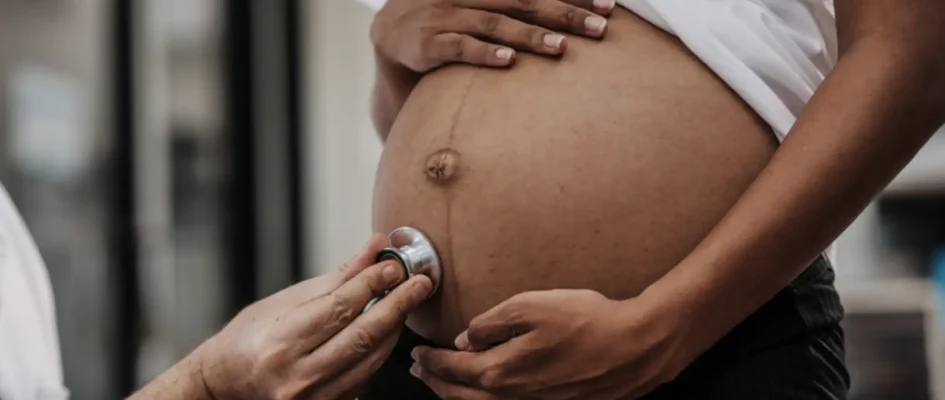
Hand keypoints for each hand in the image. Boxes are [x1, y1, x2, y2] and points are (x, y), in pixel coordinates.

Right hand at [197, 234, 433, 399]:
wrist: (225, 385)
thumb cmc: (248, 340)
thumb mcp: (284, 301)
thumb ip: (336, 278)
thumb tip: (372, 249)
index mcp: (280, 342)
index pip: (339, 308)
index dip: (372, 284)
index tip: (394, 266)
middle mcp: (296, 376)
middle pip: (362, 336)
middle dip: (398, 305)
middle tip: (419, 283)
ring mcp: (312, 398)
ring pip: (371, 360)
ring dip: (394, 328)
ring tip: (408, 302)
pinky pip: (365, 378)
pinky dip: (380, 352)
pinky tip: (387, 331)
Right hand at [371, 0, 614, 72]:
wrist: (392, 36)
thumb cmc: (452, 22)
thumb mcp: (485, 6)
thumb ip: (519, 6)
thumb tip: (566, 15)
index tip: (610, 4)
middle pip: (523, 0)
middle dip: (565, 13)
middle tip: (600, 28)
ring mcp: (446, 16)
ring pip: (494, 23)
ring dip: (529, 36)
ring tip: (561, 47)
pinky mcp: (428, 42)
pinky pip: (459, 48)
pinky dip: (483, 54)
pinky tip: (507, 61)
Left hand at [411, 289, 686, 399]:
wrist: (635, 346)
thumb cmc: (586, 321)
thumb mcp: (531, 305)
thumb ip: (492, 322)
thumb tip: (465, 338)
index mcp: (502, 372)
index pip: (453, 370)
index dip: (432, 361)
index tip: (417, 352)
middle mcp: (514, 398)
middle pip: (462, 395)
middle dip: (436, 382)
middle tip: (420, 369)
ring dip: (457, 394)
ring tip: (443, 383)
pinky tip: (486, 391)